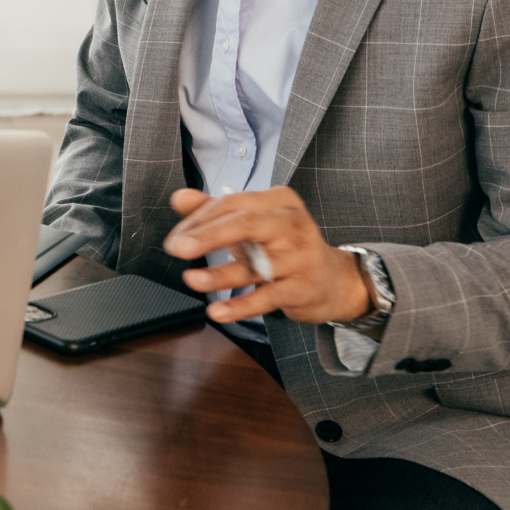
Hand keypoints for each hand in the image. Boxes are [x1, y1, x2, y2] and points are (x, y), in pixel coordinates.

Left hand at [163, 186, 372, 325]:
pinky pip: (266, 298)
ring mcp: (300, 257)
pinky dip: (240, 306)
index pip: (231, 204)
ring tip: (192, 280)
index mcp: (278, 201)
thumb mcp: (251, 223)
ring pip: (254, 265)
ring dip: (218, 275)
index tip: (176, 239)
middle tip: (177, 248)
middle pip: (244, 224)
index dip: (199, 220)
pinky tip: (217, 311)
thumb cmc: (283, 247)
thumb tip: (180, 197)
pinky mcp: (303, 288)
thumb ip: (214, 209)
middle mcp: (292, 224)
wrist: (333, 281)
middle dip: (207, 236)